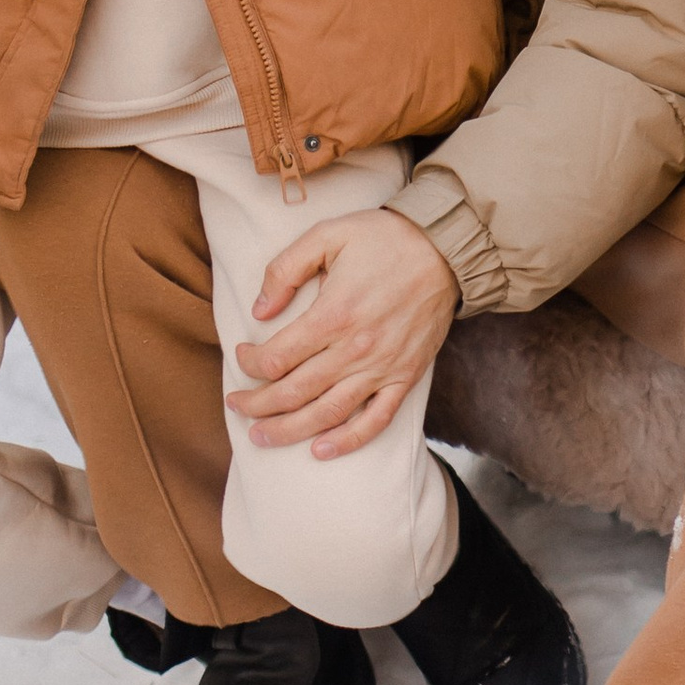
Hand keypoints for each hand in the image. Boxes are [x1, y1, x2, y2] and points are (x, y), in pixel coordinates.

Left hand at [229, 207, 458, 456]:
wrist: (446, 250)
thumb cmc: (385, 239)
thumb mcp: (327, 234)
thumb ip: (285, 268)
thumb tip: (260, 310)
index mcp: (332, 314)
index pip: (276, 357)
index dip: (250, 363)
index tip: (242, 356)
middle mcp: (355, 349)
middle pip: (293, 392)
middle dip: (257, 405)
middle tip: (237, 406)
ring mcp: (382, 368)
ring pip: (327, 413)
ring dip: (289, 430)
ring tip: (262, 437)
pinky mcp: (405, 378)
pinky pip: (376, 420)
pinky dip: (347, 441)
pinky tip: (320, 450)